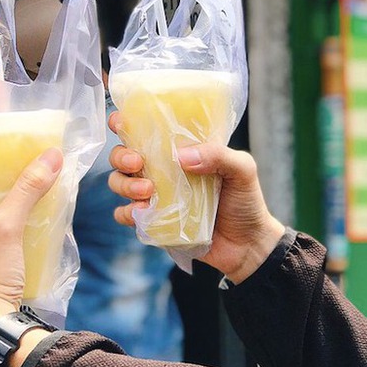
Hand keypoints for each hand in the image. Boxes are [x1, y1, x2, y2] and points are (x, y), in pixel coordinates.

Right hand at [107, 112, 284, 283]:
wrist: (248, 244)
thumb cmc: (246, 201)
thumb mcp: (242, 169)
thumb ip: (218, 155)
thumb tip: (182, 156)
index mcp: (179, 150)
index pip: (146, 130)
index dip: (125, 123)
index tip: (120, 122)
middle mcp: (161, 170)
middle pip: (122, 156)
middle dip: (121, 156)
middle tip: (137, 162)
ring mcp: (155, 196)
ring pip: (119, 183)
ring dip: (125, 184)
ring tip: (148, 191)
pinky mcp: (152, 222)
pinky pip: (125, 215)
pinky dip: (126, 212)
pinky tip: (142, 212)